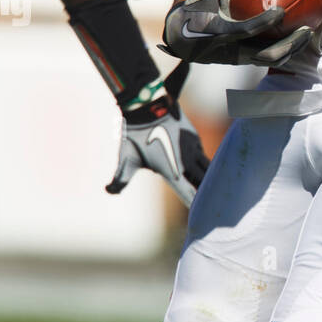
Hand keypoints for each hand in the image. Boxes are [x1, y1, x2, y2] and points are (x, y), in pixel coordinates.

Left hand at [106, 62, 208, 206]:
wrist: (147, 105)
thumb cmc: (135, 135)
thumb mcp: (126, 160)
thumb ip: (120, 180)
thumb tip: (109, 191)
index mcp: (173, 172)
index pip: (190, 195)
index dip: (197, 206)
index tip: (203, 215)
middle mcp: (187, 162)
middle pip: (204, 184)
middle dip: (206, 194)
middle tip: (212, 206)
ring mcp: (193, 148)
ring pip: (207, 168)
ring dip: (207, 178)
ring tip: (211, 188)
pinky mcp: (194, 137)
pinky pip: (202, 153)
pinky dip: (202, 162)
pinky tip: (200, 165)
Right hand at [160, 0, 311, 66]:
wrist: (180, 39)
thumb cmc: (192, 8)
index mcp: (216, 32)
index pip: (243, 30)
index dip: (263, 22)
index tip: (280, 10)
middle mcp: (229, 51)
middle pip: (264, 54)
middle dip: (287, 44)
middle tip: (307, 29)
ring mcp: (238, 60)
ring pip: (269, 60)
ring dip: (292, 50)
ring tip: (309, 33)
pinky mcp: (244, 63)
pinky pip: (268, 59)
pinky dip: (286, 51)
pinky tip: (300, 38)